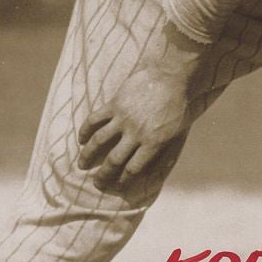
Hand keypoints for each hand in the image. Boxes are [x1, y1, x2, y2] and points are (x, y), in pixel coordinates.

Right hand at [76, 65, 189, 191]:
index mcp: (154, 142)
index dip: (123, 180)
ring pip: (99, 141)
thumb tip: (160, 166)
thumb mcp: (178, 131)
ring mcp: (123, 118)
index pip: (134, 168)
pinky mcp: (115, 104)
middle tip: (97, 184)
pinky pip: (95, 120)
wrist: (174, 75)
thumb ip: (165, 147)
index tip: (117, 185)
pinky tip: (81, 139)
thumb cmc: (180, 103)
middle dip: (104, 175)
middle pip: (114, 160)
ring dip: (88, 155)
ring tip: (81, 164)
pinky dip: (85, 130)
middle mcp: (136, 133)